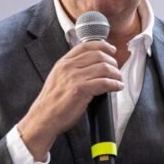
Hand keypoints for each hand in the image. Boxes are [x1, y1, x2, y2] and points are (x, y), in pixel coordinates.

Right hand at [18, 41, 122, 160]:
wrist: (44, 117)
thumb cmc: (53, 102)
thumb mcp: (58, 78)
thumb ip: (72, 69)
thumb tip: (92, 66)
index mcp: (63, 62)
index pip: (86, 46)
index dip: (103, 46)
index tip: (111, 50)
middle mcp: (69, 67)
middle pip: (99, 55)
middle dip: (112, 62)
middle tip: (117, 70)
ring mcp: (74, 77)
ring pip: (104, 67)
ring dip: (116, 74)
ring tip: (118, 80)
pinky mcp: (81, 89)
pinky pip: (104, 82)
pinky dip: (115, 84)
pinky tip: (117, 87)